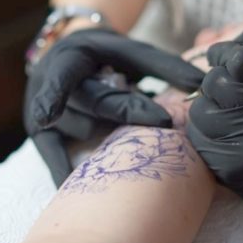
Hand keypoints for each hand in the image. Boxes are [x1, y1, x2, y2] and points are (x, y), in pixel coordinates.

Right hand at [24, 28, 203, 186]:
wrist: (69, 54)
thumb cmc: (105, 55)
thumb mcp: (129, 51)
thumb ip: (163, 66)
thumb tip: (201, 84)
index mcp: (71, 57)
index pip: (66, 76)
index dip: (58, 95)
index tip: (49, 117)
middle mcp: (48, 84)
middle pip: (91, 106)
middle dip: (127, 113)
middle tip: (164, 121)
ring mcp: (40, 113)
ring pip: (83, 131)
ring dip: (110, 133)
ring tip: (130, 131)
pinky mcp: (42, 135)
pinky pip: (54, 159)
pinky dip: (66, 174)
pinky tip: (80, 191)